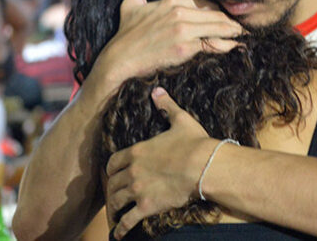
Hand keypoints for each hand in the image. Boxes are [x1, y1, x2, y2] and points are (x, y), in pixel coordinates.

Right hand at [86, 0, 243, 97]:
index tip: (227, 16)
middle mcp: (180, 12)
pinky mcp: (184, 47)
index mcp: (172, 0)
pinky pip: (212, 44)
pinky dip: (225, 45)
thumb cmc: (126, 33)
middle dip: (231, 21)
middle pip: (215, 14)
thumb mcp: (131, 2)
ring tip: (244, 35)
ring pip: (218, 27)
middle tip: (244, 26)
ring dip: (233, 31)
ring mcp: (183, 30)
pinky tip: (234, 46)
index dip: (218, 11)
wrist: (120, 58)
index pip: (205, 2)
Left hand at [105, 87, 214, 238]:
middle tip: (112, 196)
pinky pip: (129, 220)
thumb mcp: (180, 120)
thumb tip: (157, 90)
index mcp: (137, 151)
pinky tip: (120, 235)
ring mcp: (139, 189)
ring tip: (114, 215)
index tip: (111, 175)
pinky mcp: (148, 206)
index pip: (112, 162)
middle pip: (112, 183)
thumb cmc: (195, 142)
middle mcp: (133, 170)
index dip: (110, 170)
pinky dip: (122, 229)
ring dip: (114, 208)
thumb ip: (166, 106)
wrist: (206, 165)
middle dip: (110, 190)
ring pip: (116, 200)